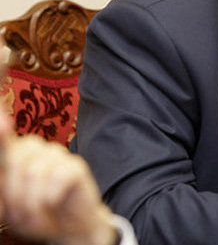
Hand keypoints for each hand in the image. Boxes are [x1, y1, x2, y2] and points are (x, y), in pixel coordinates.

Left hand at [0, 109, 116, 244]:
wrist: (71, 228)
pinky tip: (55, 205)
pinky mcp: (75, 166)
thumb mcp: (10, 205)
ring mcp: (57, 155)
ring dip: (31, 204)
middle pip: (14, 161)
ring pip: (32, 173)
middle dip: (14, 196)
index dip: (2, 128)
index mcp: (14, 155)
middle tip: (22, 216)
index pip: (4, 138)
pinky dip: (49, 200)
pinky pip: (55, 179)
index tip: (1, 124)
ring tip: (38, 217)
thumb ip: (3, 185)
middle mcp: (35, 149)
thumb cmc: (38, 214)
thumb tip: (6, 172)